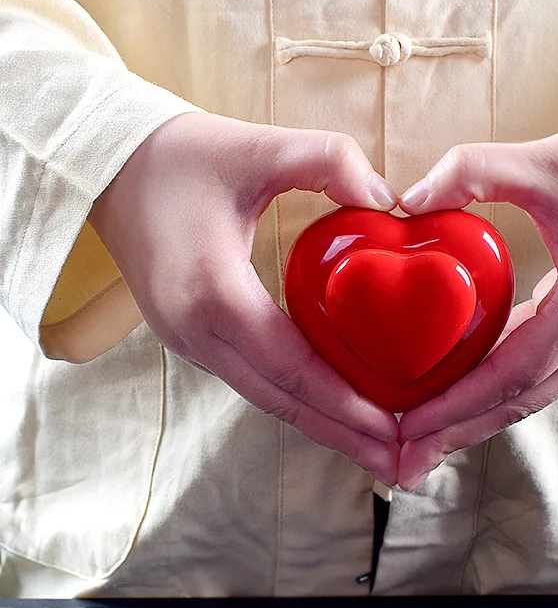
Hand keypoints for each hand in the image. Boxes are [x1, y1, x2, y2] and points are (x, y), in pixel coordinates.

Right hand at [89, 112, 399, 483]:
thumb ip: (329, 159)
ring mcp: (186, 340)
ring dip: (320, 423)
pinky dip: (294, 398)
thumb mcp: (259, 145)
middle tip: (398, 462)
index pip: (292, 367)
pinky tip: (328, 404)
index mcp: (213, 293)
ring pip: (264, 397)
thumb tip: (387, 200)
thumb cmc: (182, 156)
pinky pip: (250, 378)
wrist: (109, 166)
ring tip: (372, 444)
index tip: (393, 428)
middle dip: (342, 434)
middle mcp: (195, 332)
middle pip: (280, 401)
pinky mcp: (188, 335)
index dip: (346, 403)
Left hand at [396, 119, 557, 489]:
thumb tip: (407, 202)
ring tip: (427, 437)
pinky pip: (544, 368)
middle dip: (461, 432)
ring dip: (480, 417)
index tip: (406, 427)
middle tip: (405, 462)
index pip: (512, 375)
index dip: (456, 405)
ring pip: (534, 392)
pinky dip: (502, 386)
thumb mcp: (542, 160)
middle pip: (521, 402)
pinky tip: (466, 389)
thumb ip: (471, 170)